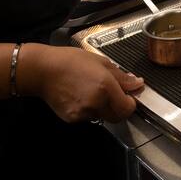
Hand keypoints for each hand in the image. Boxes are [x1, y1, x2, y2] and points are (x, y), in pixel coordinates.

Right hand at [19, 44, 144, 123]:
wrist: (43, 70)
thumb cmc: (70, 61)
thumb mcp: (101, 62)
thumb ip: (121, 76)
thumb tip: (137, 83)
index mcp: (105, 86)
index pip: (127, 107)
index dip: (131, 103)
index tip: (129, 96)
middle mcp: (96, 102)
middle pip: (117, 117)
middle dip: (120, 108)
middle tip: (114, 95)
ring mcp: (83, 112)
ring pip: (103, 116)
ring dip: (104, 108)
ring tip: (92, 91)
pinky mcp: (72, 118)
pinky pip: (88, 117)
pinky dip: (89, 109)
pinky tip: (81, 96)